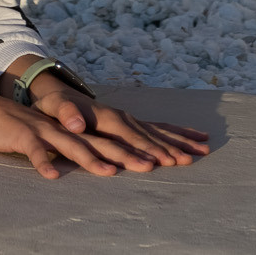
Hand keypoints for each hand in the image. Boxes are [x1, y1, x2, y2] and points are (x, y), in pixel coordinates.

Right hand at [0, 92, 139, 179]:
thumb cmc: (24, 128)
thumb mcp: (55, 137)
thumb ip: (77, 147)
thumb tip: (105, 161)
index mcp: (78, 128)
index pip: (114, 138)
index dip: (138, 148)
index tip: (163, 160)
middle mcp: (67, 128)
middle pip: (101, 141)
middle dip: (128, 154)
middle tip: (153, 166)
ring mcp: (46, 130)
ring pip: (72, 145)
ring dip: (91, 159)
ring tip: (110, 172)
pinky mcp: (23, 136)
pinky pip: (34, 151)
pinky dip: (43, 162)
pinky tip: (51, 175)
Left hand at [31, 85, 210, 170]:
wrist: (59, 93)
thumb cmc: (55, 105)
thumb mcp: (54, 106)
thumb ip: (66, 114)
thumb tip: (78, 123)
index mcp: (106, 116)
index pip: (128, 136)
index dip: (143, 149)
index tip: (160, 162)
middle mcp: (122, 116)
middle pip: (149, 135)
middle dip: (169, 148)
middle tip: (188, 161)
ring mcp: (129, 119)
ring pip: (160, 131)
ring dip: (180, 142)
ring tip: (201, 151)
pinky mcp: (132, 124)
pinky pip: (160, 129)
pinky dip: (178, 134)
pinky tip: (196, 139)